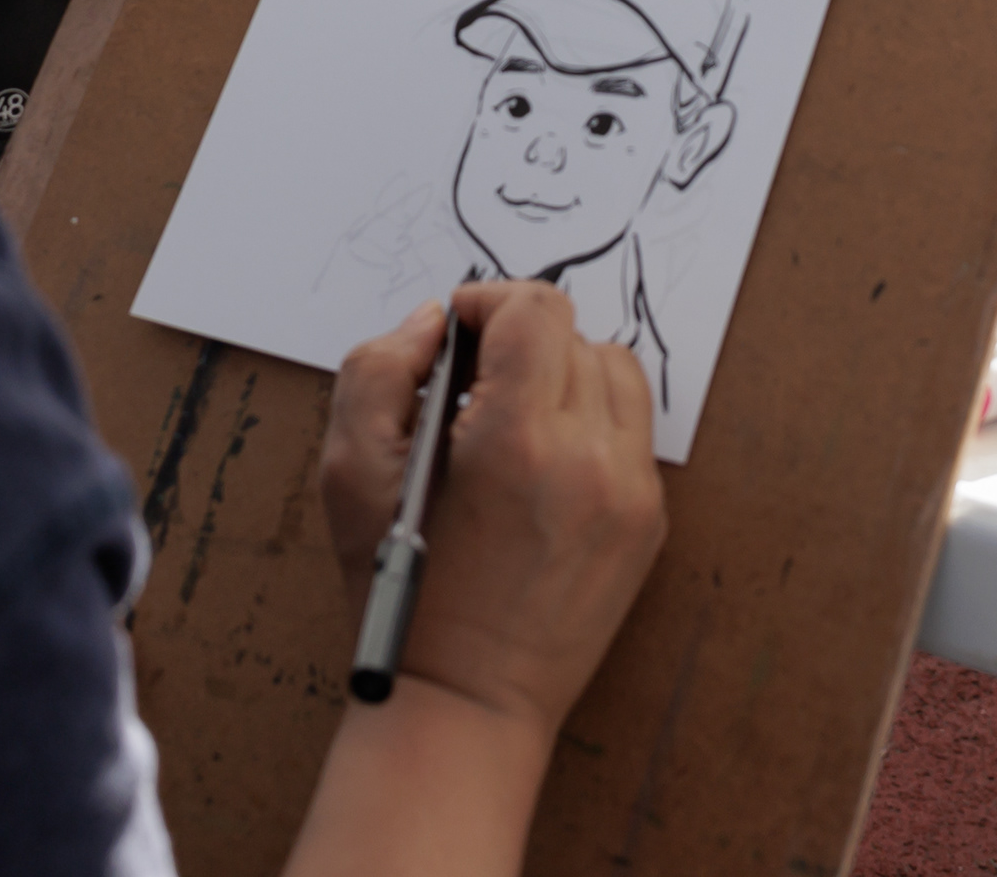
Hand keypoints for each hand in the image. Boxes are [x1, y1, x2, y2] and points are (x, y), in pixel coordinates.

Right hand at [320, 285, 665, 739]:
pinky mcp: (647, 523)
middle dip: (518, 341)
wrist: (463, 697)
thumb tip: (432, 324)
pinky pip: (630, 431)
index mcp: (516, 438)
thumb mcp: (349, 472)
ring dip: (564, 375)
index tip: (458, 327)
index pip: (534, 310)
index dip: (488, 301)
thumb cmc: (399, 590)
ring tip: (513, 417)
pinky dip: (590, 426)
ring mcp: (630, 492)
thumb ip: (378, 369)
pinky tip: (542, 463)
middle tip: (472, 382)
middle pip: (575, 335)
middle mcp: (588, 458)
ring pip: (615, 374)